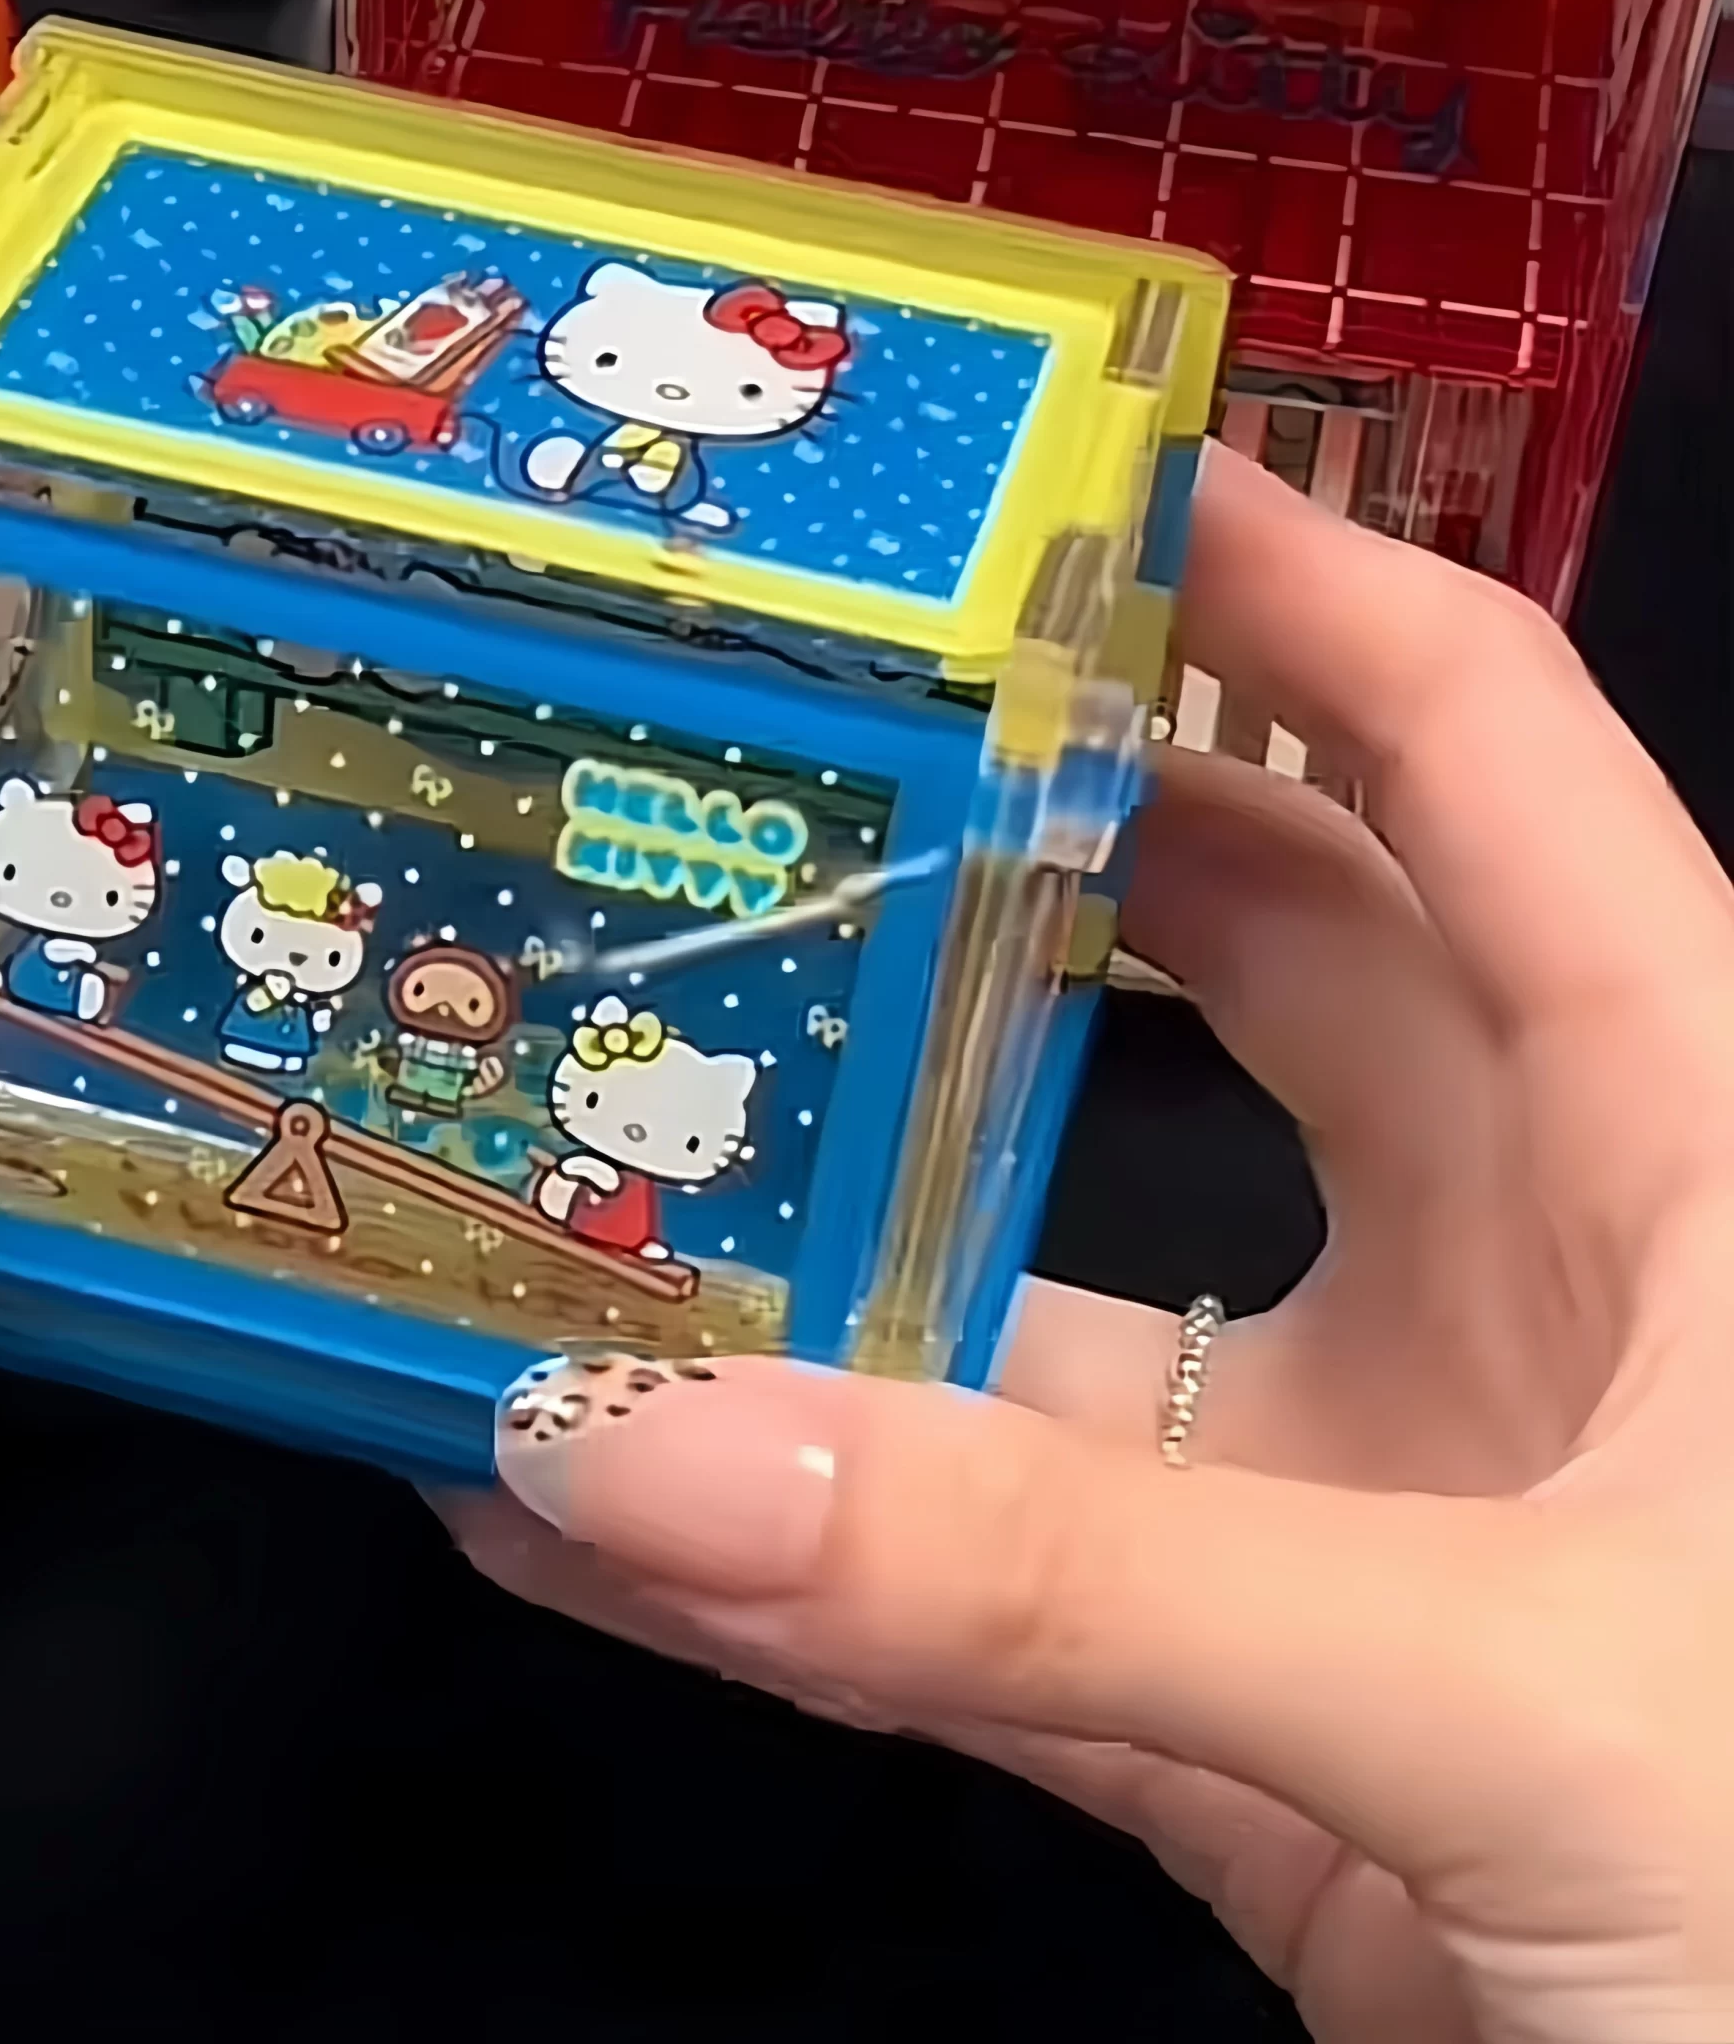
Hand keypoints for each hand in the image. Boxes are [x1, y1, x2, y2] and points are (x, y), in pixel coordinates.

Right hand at [453, 449, 1733, 2038]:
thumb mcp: (1532, 1690)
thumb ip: (1075, 1575)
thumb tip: (632, 1452)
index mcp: (1691, 1143)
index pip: (1472, 752)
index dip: (1281, 584)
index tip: (1043, 477)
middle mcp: (1527, 1278)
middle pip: (1235, 975)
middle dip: (1006, 861)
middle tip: (753, 767)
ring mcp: (1381, 1502)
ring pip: (1056, 1318)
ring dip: (825, 1267)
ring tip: (580, 1152)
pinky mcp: (1266, 1724)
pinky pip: (994, 1601)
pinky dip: (794, 1571)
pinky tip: (578, 1514)